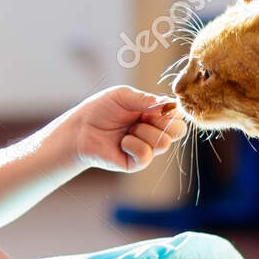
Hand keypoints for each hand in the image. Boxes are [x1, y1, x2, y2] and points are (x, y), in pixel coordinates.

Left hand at [71, 86, 187, 172]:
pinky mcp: (136, 163)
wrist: (80, 129)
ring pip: (164, 143)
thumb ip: (146, 99)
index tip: (155, 105)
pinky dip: (133, 145)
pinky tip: (122, 142)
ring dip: (143, 132)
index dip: (171, 110)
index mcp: (155, 114)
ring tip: (127, 130)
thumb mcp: (123, 96)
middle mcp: (154, 131)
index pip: (178, 114)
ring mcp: (147, 148)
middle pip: (179, 131)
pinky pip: (147, 155)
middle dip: (163, 122)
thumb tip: (167, 105)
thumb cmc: (100, 109)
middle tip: (143, 117)